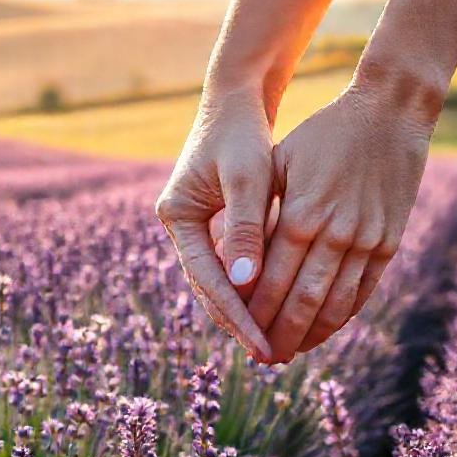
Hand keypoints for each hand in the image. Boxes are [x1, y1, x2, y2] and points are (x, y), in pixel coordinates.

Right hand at [155, 88, 273, 361]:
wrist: (235, 99)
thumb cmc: (242, 131)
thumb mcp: (246, 176)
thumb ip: (245, 228)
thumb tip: (246, 284)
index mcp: (178, 216)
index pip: (209, 280)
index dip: (238, 316)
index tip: (264, 345)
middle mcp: (181, 227)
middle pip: (210, 289)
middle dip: (241, 324)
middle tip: (273, 357)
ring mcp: (195, 228)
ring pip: (221, 283)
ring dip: (247, 313)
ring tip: (277, 345)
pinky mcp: (214, 225)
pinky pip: (234, 268)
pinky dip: (255, 290)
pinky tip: (279, 309)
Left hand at [249, 79, 438, 362]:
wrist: (389, 112)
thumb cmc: (322, 135)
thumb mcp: (281, 165)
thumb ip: (258, 216)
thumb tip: (235, 265)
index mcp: (301, 214)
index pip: (269, 281)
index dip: (253, 315)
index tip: (238, 335)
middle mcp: (336, 233)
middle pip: (301, 302)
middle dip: (278, 335)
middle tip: (262, 358)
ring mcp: (367, 240)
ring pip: (335, 304)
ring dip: (310, 334)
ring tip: (290, 352)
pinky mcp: (389, 241)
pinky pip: (364, 291)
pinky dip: (343, 316)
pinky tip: (325, 329)